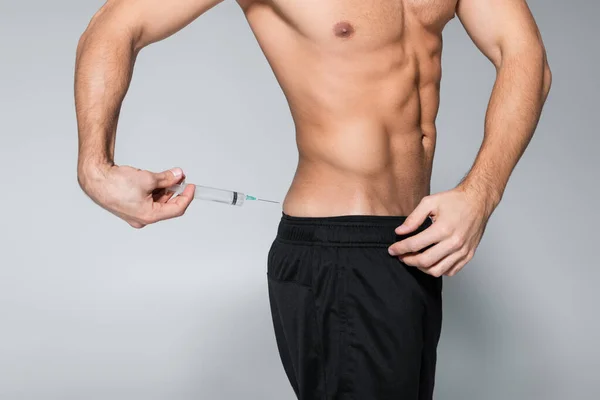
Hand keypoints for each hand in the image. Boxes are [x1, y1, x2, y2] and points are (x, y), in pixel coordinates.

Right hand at [78, 163, 194, 227]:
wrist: (95, 179)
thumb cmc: (115, 183)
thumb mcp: (148, 178)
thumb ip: (167, 179)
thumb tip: (178, 176)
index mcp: (148, 216)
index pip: (176, 209)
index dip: (187, 197)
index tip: (191, 186)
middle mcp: (142, 219)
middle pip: (167, 206)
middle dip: (175, 190)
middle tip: (180, 177)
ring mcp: (135, 214)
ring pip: (157, 202)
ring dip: (164, 189)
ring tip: (167, 176)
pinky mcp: (130, 208)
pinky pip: (147, 200)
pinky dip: (154, 190)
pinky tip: (154, 180)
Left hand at [387, 187, 493, 276]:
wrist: (478, 201)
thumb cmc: (455, 200)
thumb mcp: (430, 202)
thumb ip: (413, 218)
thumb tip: (400, 231)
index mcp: (443, 229)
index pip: (415, 245)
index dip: (400, 249)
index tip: (392, 250)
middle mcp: (454, 243)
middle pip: (425, 261)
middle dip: (408, 260)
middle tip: (401, 256)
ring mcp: (462, 251)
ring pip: (437, 271)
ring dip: (422, 268)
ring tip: (414, 260)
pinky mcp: (468, 255)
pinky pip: (450, 271)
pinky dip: (438, 270)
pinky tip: (431, 261)